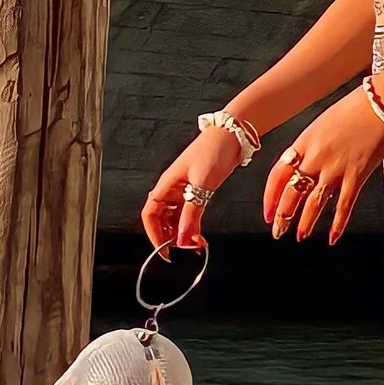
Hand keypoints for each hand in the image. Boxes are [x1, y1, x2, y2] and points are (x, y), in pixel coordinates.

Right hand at [142, 125, 247, 252]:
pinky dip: (192, 224)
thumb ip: (192, 212)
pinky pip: (188, 211)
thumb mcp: (202, 184)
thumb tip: (183, 238)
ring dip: (182, 232)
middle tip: (184, 250)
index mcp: (167, 184)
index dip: (154, 234)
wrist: (233, 134)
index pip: (150, 214)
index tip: (165, 250)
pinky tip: (199, 233)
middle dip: (169, 236)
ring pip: (175, 217)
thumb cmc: (214, 150)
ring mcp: (185, 189)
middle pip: (161, 218)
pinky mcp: (198, 188)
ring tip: (194, 244)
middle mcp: (172, 188)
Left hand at [262, 88, 383, 245]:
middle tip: (278, 231)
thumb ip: (310, 146)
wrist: (381, 102)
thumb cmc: (355, 108)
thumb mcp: (322, 123)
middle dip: (283, 215)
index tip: (268, 212)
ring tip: (300, 236)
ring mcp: (336, 168)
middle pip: (292, 193)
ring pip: (315, 202)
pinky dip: (338, 223)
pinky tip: (332, 237)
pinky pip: (344, 205)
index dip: (271, 197)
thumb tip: (302, 165)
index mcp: (304, 143)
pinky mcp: (357, 175)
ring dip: (305, 222)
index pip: (278, 175)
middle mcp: (316, 157)